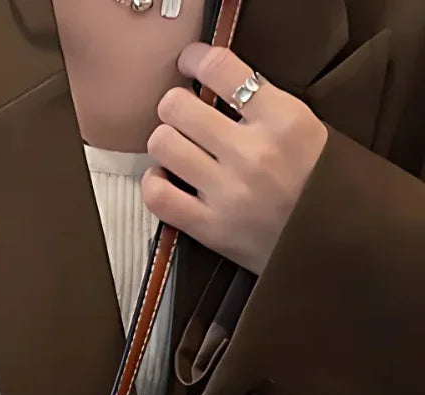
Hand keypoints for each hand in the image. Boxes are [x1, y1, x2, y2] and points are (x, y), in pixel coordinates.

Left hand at [142, 43, 328, 274]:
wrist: (333, 241)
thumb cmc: (316, 180)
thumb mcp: (305, 128)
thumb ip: (262, 105)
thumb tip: (212, 83)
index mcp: (282, 118)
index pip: (221, 68)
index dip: (194, 60)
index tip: (189, 65)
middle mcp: (252, 152)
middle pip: (177, 106)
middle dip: (174, 106)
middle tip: (183, 115)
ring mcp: (228, 192)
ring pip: (162, 144)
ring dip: (164, 141)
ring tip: (177, 148)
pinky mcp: (210, 227)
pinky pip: (157, 195)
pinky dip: (154, 183)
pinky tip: (166, 179)